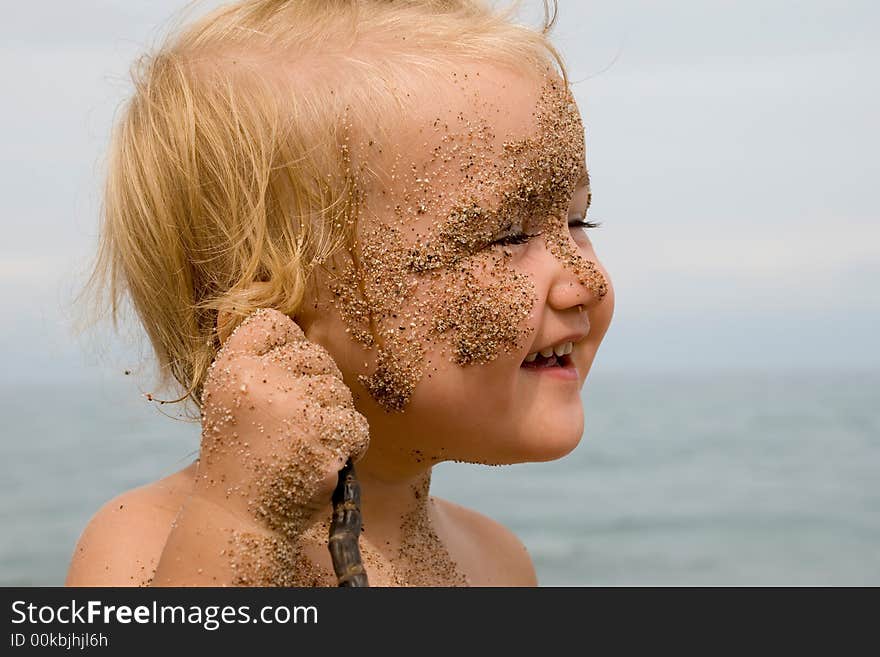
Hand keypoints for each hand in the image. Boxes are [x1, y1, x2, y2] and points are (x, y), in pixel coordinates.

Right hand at [152, 308, 368, 585]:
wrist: (240, 519)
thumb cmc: (243, 456)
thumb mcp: (231, 399)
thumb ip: (258, 362)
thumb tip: (299, 325)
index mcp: (232, 367)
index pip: (273, 322)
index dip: (287, 345)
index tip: (282, 376)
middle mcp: (259, 380)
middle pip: (315, 354)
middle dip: (315, 386)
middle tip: (294, 424)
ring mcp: (293, 408)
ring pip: (339, 390)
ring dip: (332, 418)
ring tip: (303, 446)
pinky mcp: (323, 436)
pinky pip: (356, 423)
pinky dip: (348, 444)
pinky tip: (322, 460)